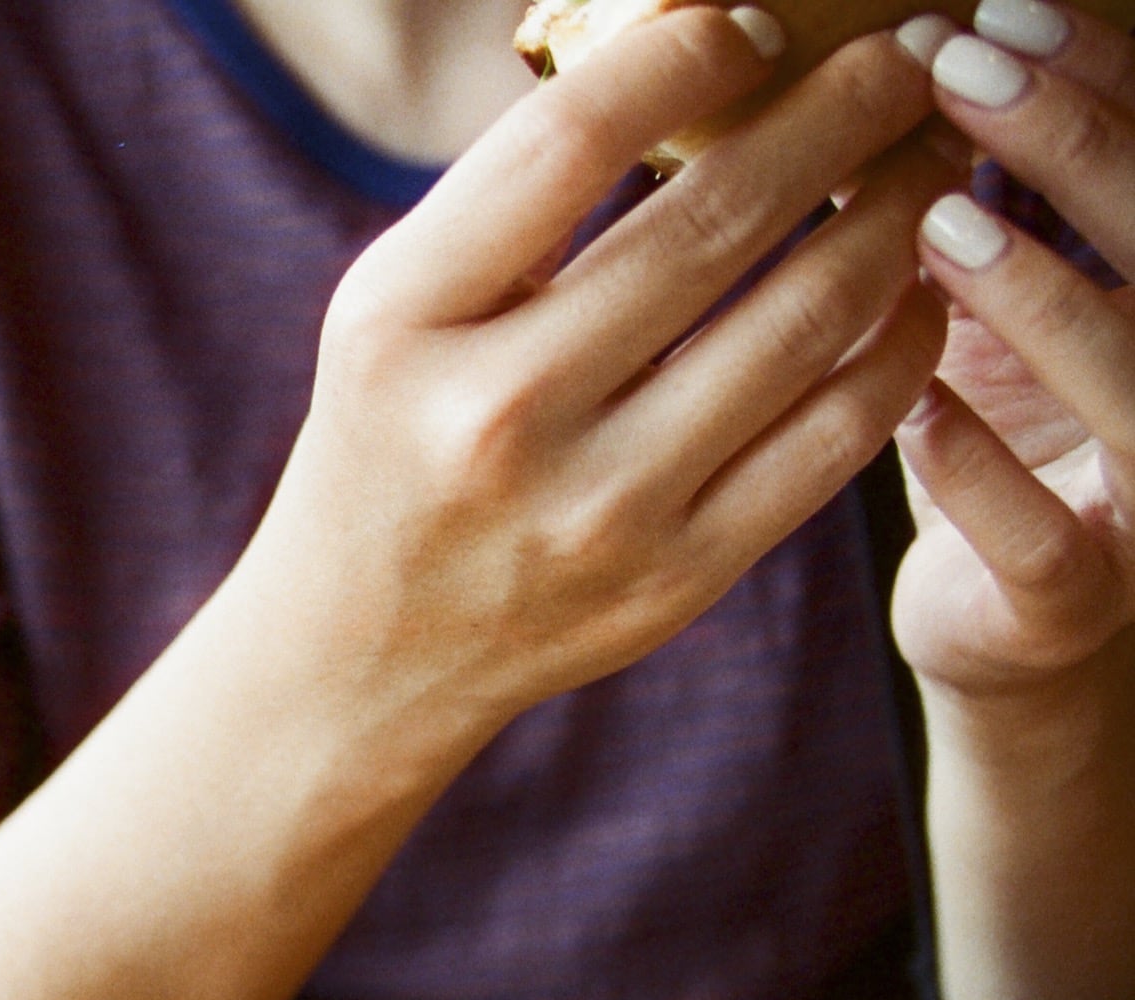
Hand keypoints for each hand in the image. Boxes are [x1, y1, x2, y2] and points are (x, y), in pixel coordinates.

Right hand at [243, 7, 952, 747]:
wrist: (360, 651)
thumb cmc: (395, 439)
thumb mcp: (397, 311)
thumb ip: (516, 204)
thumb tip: (703, 60)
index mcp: (403, 324)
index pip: (566, 143)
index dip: (687, 59)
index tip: (756, 25)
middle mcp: (493, 417)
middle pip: (712, 221)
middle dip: (841, 114)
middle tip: (905, 62)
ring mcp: (594, 509)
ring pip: (802, 322)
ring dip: (893, 215)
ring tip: (926, 161)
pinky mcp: (674, 580)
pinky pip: (832, 437)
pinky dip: (898, 341)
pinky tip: (913, 287)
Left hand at [896, 2, 1134, 697]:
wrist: (1002, 622)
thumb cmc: (1002, 439)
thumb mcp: (993, 308)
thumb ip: (957, 208)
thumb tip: (871, 70)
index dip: (1103, 84)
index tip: (1000, 16)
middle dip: (1076, 148)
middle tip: (965, 71)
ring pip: (1133, 391)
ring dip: (1038, 300)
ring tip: (937, 223)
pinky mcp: (1076, 600)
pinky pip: (1043, 538)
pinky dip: (977, 468)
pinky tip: (910, 402)